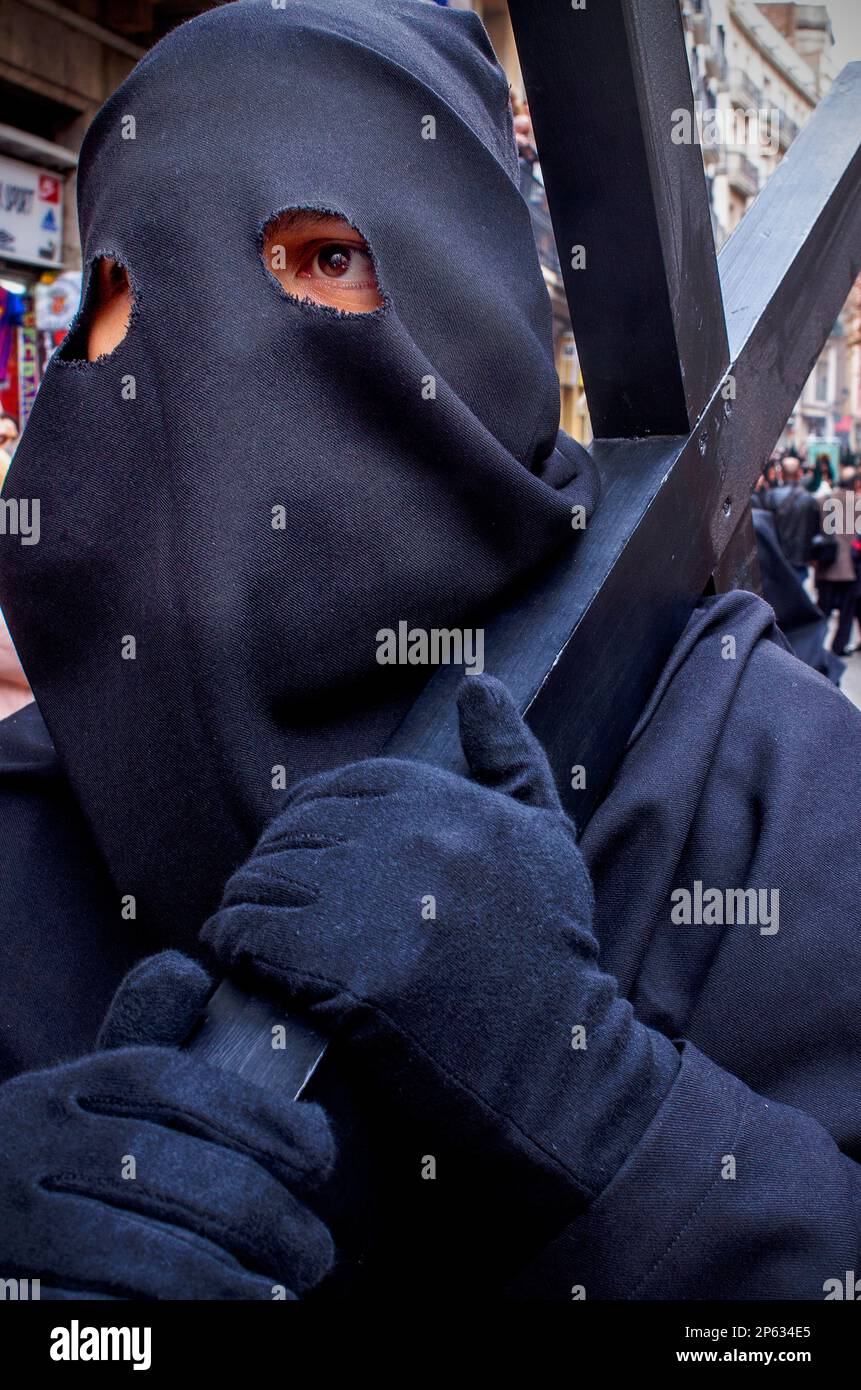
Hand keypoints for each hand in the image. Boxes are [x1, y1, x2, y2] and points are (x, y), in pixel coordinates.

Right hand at [0, 951, 333, 1298]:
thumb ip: (140, 1041)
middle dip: (258, 1210)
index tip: (321, 1152)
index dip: (255, 1113)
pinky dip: (168, 1322)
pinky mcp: (13, 1297)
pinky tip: (219, 1323)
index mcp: (60, 1090)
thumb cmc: (51, 1169)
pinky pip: (100, 1315)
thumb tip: (195, 971)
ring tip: (283, 1296)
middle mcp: (26, 1144)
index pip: (167, 1081)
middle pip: (163, 1166)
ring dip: (225, 1277)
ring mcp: (12, 1225)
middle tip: (316, 1251)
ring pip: (139, 1249)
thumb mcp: (80, 1100)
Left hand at [203, 676, 678, 1212]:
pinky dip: (232, 944)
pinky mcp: (346, 973)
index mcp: (442, 795)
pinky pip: (251, 936)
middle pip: (290, 834)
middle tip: (263, 902)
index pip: (330, 790)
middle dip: (271, 867)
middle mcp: (406, 836)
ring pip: (262, 881)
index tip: (296, 859)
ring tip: (245, 931)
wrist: (559, 1059)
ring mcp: (374, 903)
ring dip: (245, 905)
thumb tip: (478, 684)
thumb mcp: (544, 834)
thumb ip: (509, 754)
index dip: (303, 825)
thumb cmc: (551, 946)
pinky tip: (237, 958)